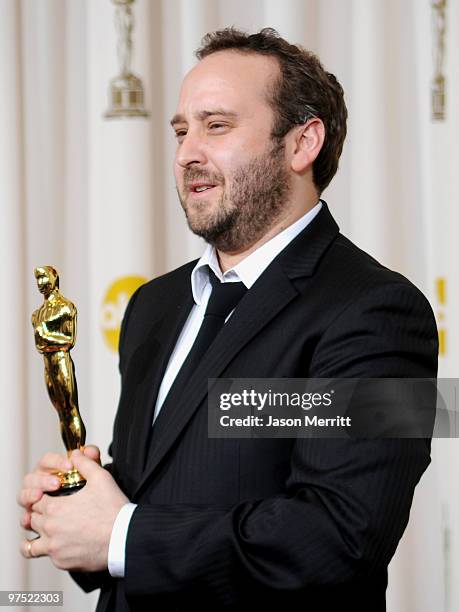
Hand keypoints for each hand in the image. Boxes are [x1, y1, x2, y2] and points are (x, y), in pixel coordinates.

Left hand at [20, 448, 127, 571]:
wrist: (124, 537)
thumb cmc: (113, 509)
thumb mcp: (101, 477)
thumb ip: (85, 463)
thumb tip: (76, 455)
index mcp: (55, 508)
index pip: (35, 500)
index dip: (43, 495)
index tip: (51, 495)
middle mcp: (50, 529)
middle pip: (32, 519)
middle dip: (40, 513)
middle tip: (52, 511)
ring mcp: (54, 548)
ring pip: (31, 543)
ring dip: (37, 535)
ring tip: (47, 531)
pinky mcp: (62, 562)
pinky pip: (47, 556)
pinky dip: (51, 550)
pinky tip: (61, 544)